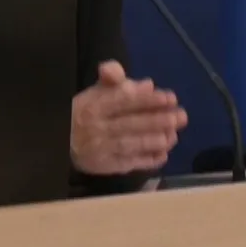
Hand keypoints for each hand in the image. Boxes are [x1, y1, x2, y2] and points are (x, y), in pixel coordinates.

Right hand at [70, 61, 188, 175]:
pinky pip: (127, 164)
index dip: (148, 99)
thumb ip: (116, 80)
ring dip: (153, 141)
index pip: (124, 100)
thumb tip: (147, 84)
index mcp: (95, 104)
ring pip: (129, 144)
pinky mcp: (105, 166)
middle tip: (181, 117)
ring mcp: (101, 148)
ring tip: (173, 136)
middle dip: (157, 120)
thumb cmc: (88, 111)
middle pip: (130, 123)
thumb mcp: (97, 91)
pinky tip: (163, 156)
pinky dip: (146, 161)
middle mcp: (98, 126)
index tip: (171, 98)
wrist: (64, 139)